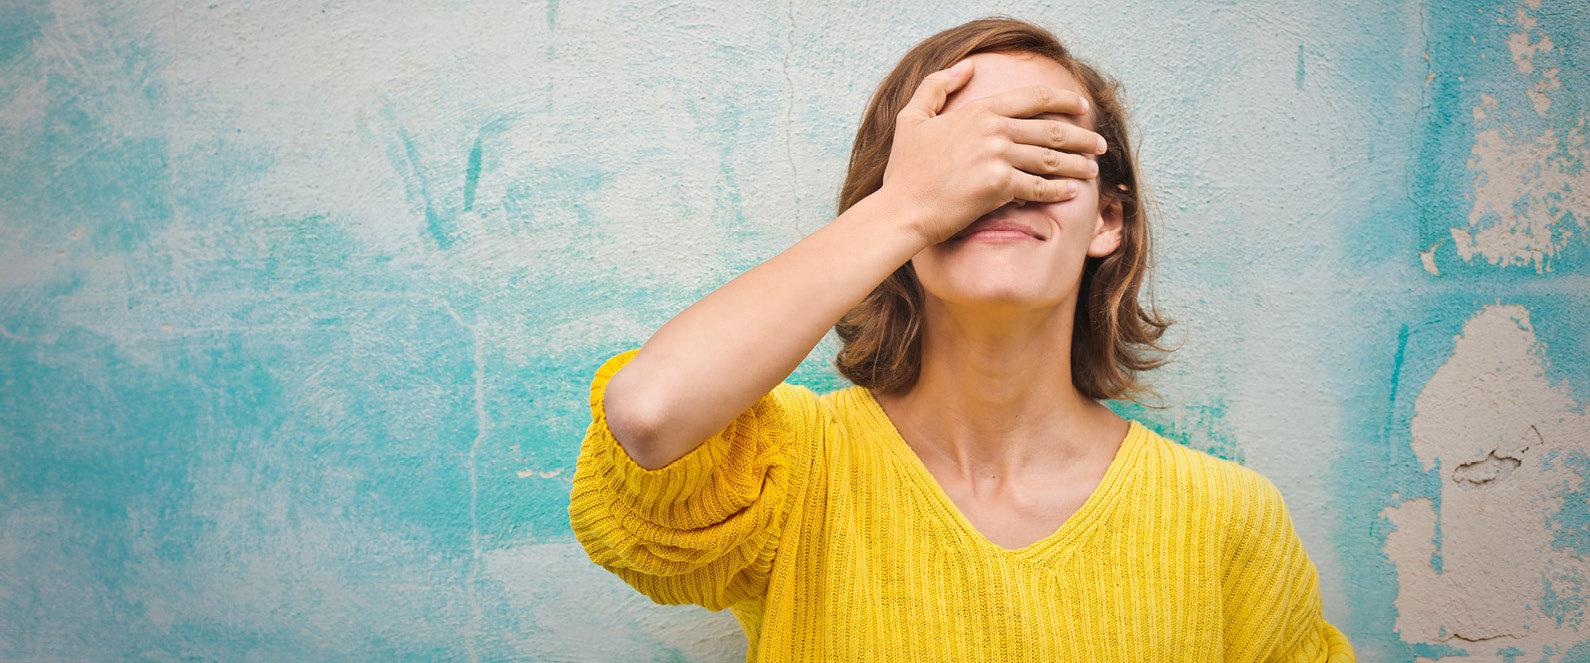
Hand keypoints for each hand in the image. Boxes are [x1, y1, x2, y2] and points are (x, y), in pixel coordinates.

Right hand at [878, 59, 1106, 244]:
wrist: (902, 209)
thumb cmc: (906, 169)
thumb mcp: (912, 117)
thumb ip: (937, 85)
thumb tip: (966, 66)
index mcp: (980, 110)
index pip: (1034, 97)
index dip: (1064, 100)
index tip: (1082, 107)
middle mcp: (994, 129)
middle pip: (1051, 129)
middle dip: (1082, 136)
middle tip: (1099, 143)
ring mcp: (998, 157)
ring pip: (1050, 158)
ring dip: (1077, 164)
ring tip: (1092, 168)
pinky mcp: (1000, 186)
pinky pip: (1040, 187)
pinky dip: (1059, 191)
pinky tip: (1072, 192)